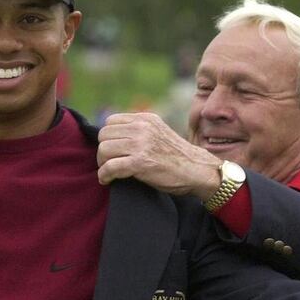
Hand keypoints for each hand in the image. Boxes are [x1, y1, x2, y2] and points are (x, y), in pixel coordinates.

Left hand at [97, 112, 222, 198]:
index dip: (108, 137)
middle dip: (103, 151)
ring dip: (102, 163)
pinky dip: (104, 175)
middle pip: (104, 135)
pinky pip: (110, 167)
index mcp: (145, 119)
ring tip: (109, 172)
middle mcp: (142, 128)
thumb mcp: (158, 132)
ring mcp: (141, 144)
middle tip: (108, 163)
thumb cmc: (176, 156)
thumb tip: (113, 136)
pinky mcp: (140, 162)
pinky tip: (107, 180)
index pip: (110, 122)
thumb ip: (139, 130)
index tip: (112, 150)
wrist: (196, 170)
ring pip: (104, 149)